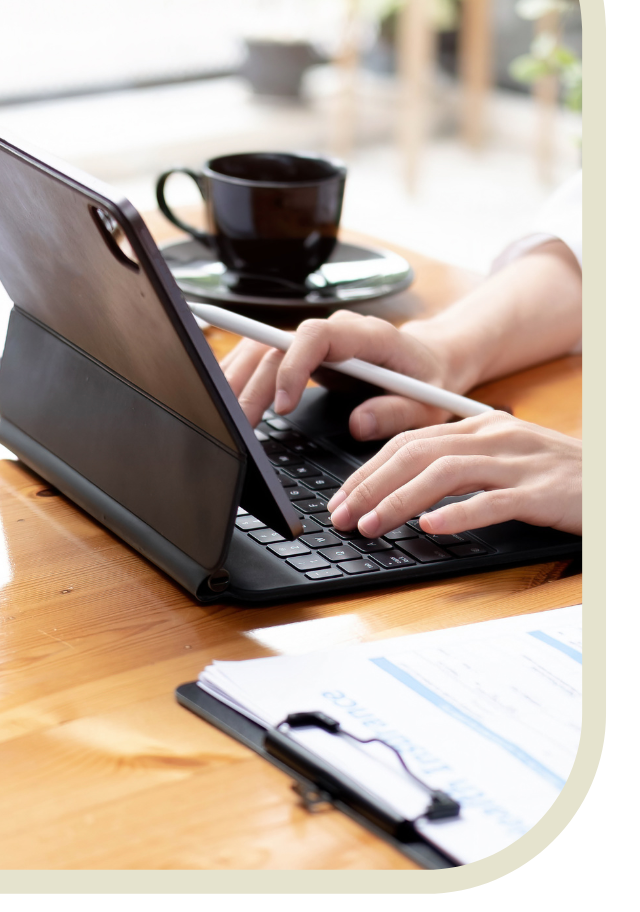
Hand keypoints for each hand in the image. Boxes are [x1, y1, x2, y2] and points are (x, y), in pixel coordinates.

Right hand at [220, 310, 456, 436]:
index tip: (282, 405)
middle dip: (253, 384)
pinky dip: (241, 375)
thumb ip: (397, 412)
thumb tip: (359, 424)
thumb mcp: (428, 406)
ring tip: (223, 415)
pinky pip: (262, 355)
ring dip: (238, 379)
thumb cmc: (429, 381)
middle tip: (239, 425)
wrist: (430, 360)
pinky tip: (225, 397)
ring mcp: (315, 339)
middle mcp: (334, 330)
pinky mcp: (302, 351)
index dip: (293, 366)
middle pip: (277, 346)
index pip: (316, 335)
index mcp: (366, 335)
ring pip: (261, 347)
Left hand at [326, 411, 581, 537]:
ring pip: (444, 473)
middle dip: (370, 485)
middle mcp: (495, 436)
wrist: (620, 486)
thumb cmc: (561, 480)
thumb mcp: (505, 463)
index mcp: (481, 427)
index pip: (408, 442)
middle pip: (415, 453)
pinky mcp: (543, 492)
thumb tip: (401, 493)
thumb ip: (460, 470)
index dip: (367, 470)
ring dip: (399, 500)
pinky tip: (431, 528)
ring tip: (372, 525)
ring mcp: (520, 462)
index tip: (341, 499)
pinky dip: (458, 514)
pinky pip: (493, 500)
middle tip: (343, 516)